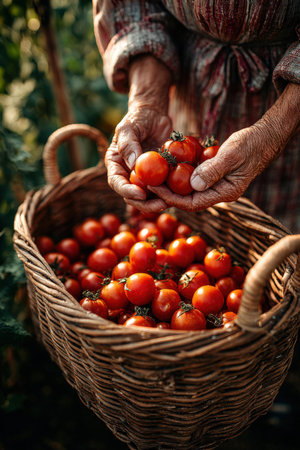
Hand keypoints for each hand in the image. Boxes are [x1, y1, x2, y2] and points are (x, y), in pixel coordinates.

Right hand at [105, 55, 172, 212]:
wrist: (154, 115)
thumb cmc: (138, 118)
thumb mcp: (129, 126)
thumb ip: (128, 144)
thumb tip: (132, 164)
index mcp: (115, 164)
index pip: (117, 183)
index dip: (127, 191)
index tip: (140, 194)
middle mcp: (127, 175)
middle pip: (133, 196)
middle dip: (146, 204)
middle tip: (161, 203)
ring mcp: (143, 178)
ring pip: (149, 197)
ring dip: (159, 202)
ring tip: (173, 201)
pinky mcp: (158, 177)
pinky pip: (163, 189)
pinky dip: (170, 193)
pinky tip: (181, 193)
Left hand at [150, 82, 299, 210]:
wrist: (265, 137)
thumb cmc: (251, 144)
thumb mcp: (232, 154)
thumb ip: (213, 170)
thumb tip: (192, 184)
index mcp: (226, 193)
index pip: (193, 203)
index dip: (171, 198)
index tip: (154, 188)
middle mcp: (220, 193)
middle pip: (188, 199)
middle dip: (168, 193)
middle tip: (148, 183)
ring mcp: (217, 185)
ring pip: (190, 190)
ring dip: (172, 184)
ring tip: (153, 176)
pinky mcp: (214, 176)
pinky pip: (194, 179)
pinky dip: (181, 174)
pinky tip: (168, 166)